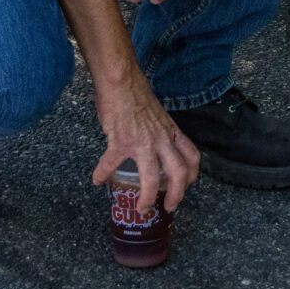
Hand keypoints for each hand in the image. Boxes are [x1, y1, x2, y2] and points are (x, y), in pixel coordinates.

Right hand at [90, 70, 201, 212]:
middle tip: (169, 207)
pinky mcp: (121, 141)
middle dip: (177, 194)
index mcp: (171, 132)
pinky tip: (97, 179)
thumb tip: (154, 146)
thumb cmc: (137, 94)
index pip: (192, 155)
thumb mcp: (158, 115)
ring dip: (148, 197)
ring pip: (152, 176)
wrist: (122, 81)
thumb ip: (159, 132)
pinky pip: (111, 163)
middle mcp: (161, 138)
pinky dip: (102, 173)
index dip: (192, 175)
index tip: (185, 186)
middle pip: (179, 172)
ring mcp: (142, 141)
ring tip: (142, 208)